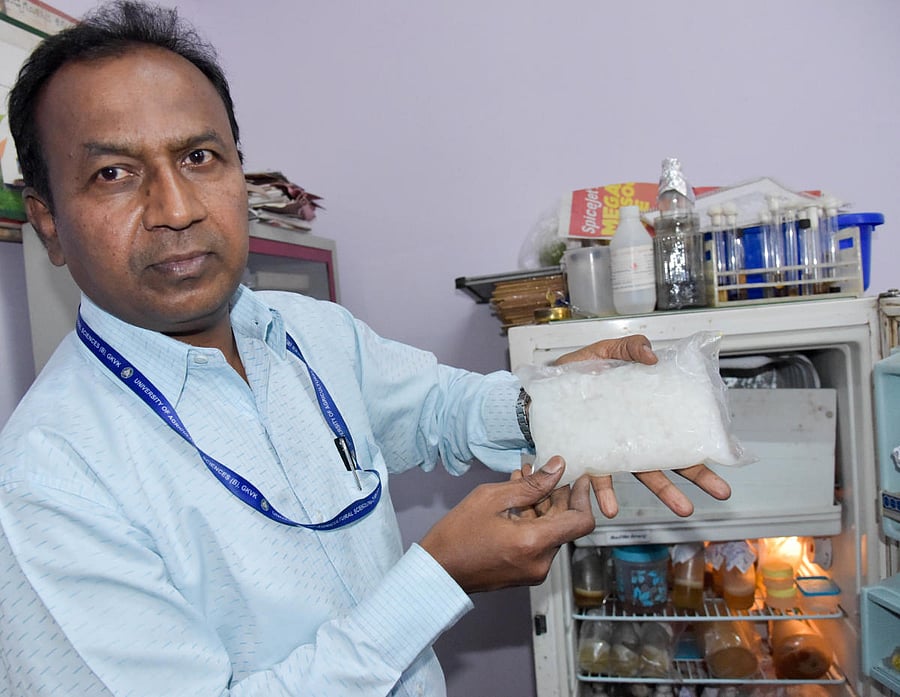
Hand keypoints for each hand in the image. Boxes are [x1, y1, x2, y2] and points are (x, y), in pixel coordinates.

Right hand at [419, 457, 593, 592]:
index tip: (579, 479)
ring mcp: (533, 570)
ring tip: (523, 481)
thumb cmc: (457, 535)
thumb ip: (531, 485)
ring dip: (542, 506)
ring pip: (551, 532)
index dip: (584, 497)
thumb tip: (557, 468)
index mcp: (533, 543)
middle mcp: (539, 561)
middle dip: (556, 496)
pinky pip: (539, 542)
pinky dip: (533, 522)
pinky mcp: (526, 572)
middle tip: (541, 473)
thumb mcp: (491, 498)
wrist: (438, 571)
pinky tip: (517, 502)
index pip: (581, 521)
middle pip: (565, 524)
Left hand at [553, 334, 731, 517]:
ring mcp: (612, 450)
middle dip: (698, 477)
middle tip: (721, 491)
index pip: (679, 433)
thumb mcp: (606, 351)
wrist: (540, 390)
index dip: (702, 444)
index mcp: (643, 413)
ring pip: (642, 475)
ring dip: (663, 492)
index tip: (724, 458)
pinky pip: (597, 480)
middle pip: (672, 459)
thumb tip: (654, 356)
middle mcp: (633, 437)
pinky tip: (611, 508)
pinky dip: (604, 495)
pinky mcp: (587, 457)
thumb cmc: (576, 372)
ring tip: (682, 509)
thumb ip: (631, 349)